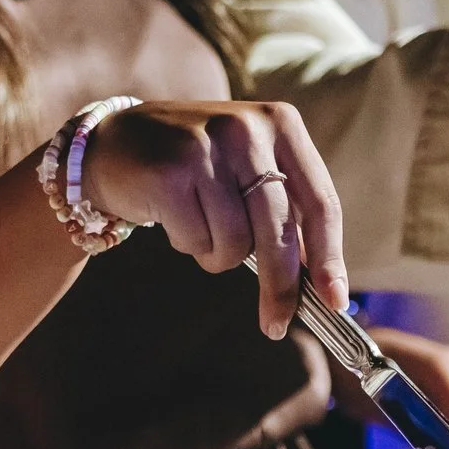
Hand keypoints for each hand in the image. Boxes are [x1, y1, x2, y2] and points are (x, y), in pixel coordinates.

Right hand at [80, 100, 349, 339]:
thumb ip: (284, 210)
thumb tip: (320, 282)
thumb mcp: (247, 169)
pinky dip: (189, 244)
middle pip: (279, 231)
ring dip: (219, 254)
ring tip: (200, 227)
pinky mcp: (169, 174)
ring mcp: (206, 149)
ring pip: (236, 243)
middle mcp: (246, 129)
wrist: (114, 142)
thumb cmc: (194, 167)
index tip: (335, 300)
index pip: (320, 201)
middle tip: (275, 324)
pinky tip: (174, 218)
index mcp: (281, 124)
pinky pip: (197, 241)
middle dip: (279, 286)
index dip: (330, 257)